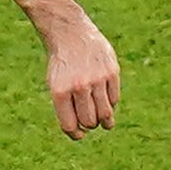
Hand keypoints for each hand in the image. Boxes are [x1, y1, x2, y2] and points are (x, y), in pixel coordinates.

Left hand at [44, 16, 119, 139]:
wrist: (71, 34)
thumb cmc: (62, 65)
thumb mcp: (56, 85)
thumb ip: (67, 109)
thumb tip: (82, 132)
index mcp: (61, 92)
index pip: (70, 125)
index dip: (76, 134)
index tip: (79, 135)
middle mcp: (79, 86)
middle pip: (90, 122)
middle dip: (90, 125)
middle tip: (90, 121)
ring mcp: (97, 79)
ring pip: (105, 113)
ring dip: (104, 120)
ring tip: (104, 121)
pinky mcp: (112, 72)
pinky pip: (114, 98)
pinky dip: (111, 103)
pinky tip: (105, 98)